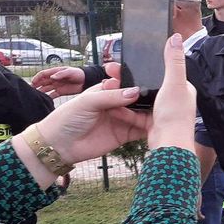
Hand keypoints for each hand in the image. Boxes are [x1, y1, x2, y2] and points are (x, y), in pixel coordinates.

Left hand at [29, 34, 194, 164]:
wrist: (59, 146)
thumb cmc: (68, 118)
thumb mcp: (88, 102)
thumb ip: (111, 97)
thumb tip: (136, 92)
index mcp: (105, 91)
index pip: (124, 82)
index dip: (136, 80)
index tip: (150, 78)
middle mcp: (115, 104)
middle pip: (136, 98)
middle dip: (147, 96)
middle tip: (162, 95)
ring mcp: (121, 119)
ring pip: (141, 113)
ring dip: (150, 112)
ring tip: (165, 109)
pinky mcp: (124, 135)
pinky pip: (140, 129)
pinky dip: (150, 127)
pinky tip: (161, 124)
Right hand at [31, 66, 83, 96]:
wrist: (86, 81)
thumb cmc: (78, 73)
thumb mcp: (70, 72)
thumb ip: (61, 74)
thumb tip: (52, 77)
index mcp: (55, 72)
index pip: (43, 74)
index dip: (37, 78)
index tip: (33, 82)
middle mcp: (54, 79)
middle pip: (42, 82)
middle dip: (35, 85)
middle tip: (30, 90)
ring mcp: (56, 85)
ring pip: (45, 88)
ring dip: (40, 91)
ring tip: (34, 96)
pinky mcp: (60, 92)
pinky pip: (52, 95)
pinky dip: (48, 97)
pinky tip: (44, 101)